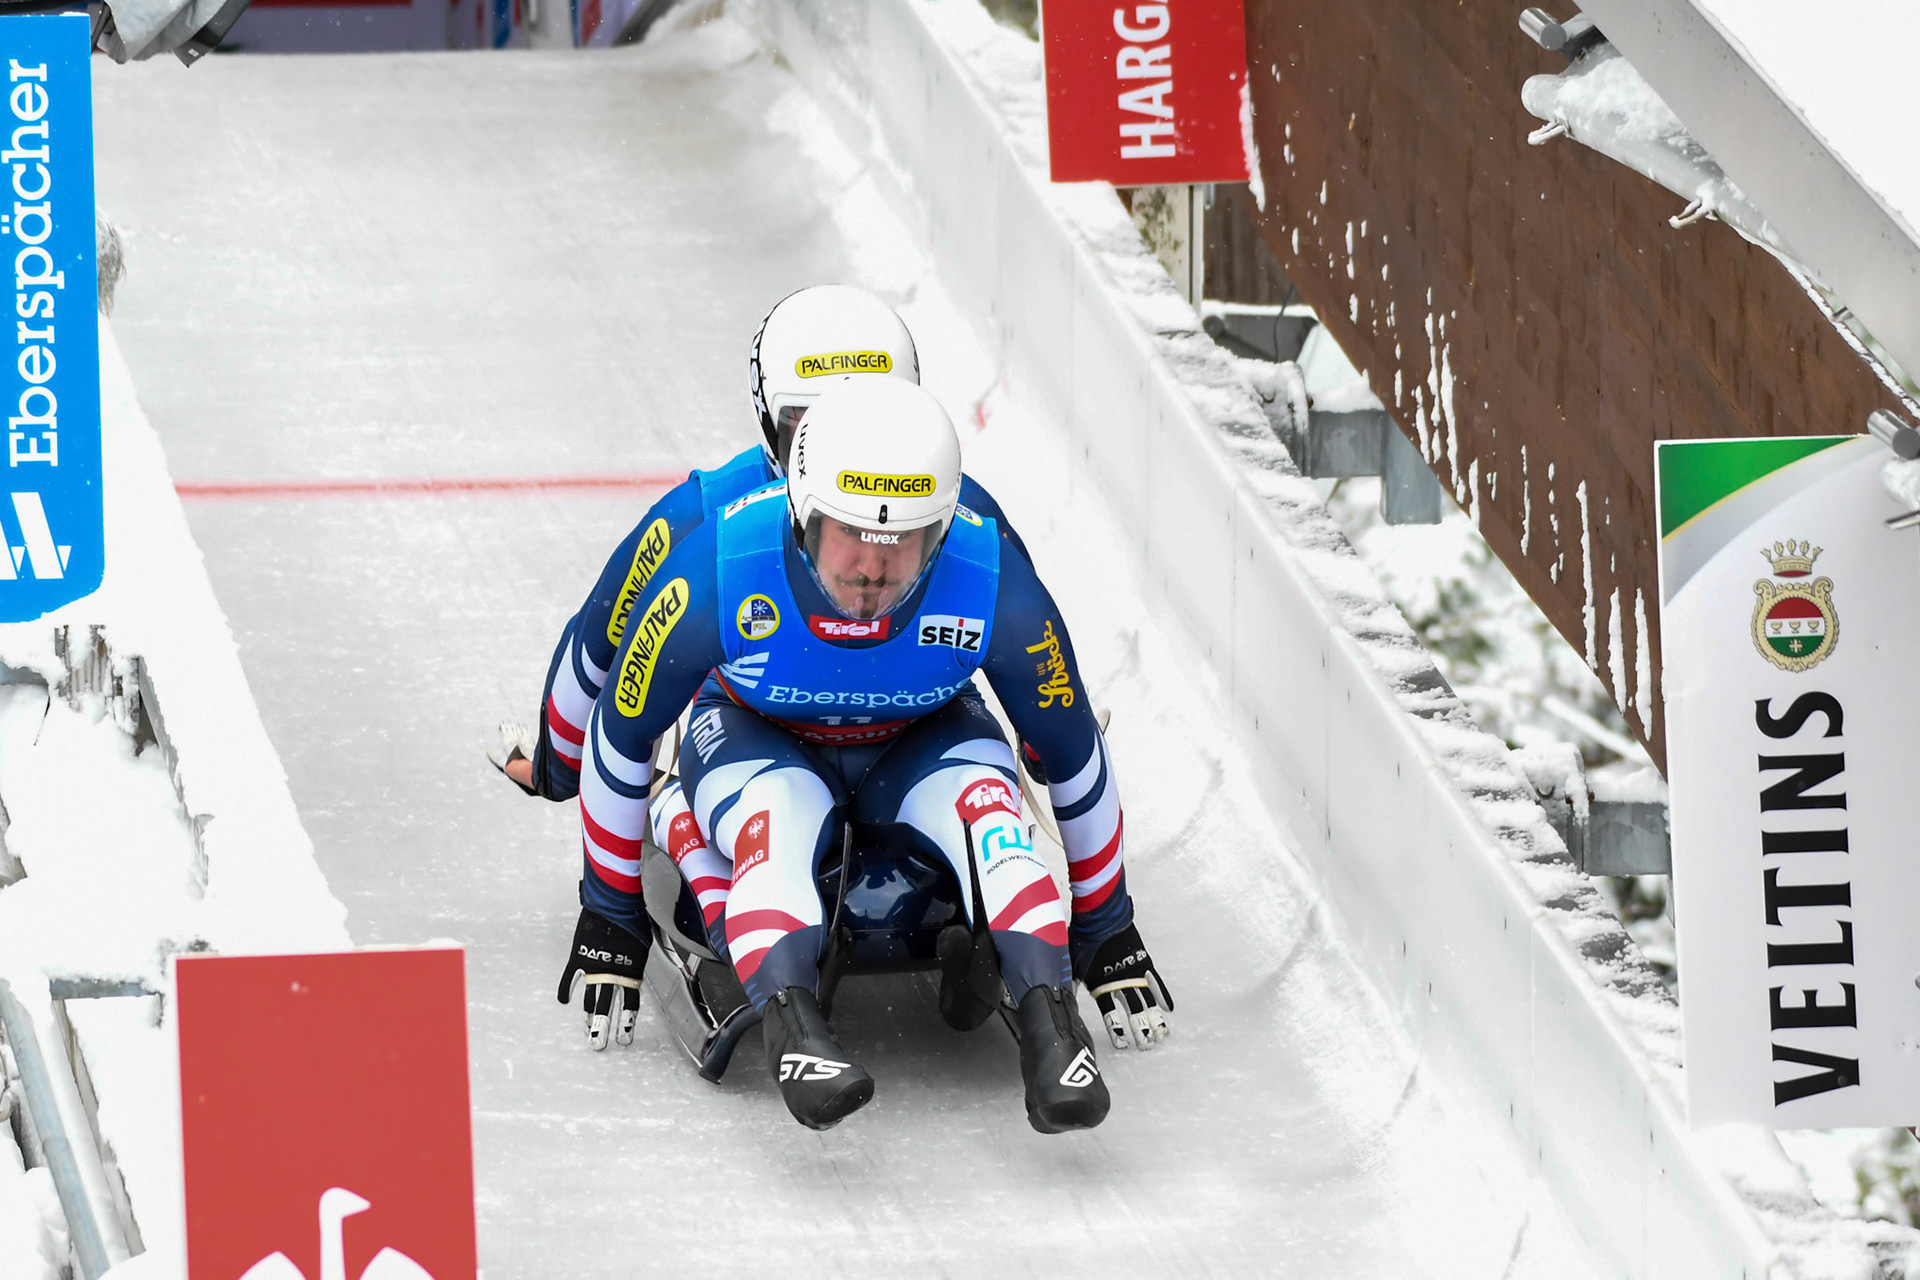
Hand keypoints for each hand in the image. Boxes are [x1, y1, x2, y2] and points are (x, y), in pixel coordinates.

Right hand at [557, 909, 646, 1049]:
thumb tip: (641, 965)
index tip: (625, 1039)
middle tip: (599, 1045)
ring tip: (586, 1029)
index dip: (627, 1022)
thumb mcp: (644, 943)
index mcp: (632, 973)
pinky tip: (563, 1001)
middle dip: (603, 1028)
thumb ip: (639, 959)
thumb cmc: (635, 918)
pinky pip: (569, 977)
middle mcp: (613, 974)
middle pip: (607, 1007)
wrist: (615, 903)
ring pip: (589, 997)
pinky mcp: (579, 957)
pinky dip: (564, 989)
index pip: (631, 1004)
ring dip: (587, 1014)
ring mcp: (595, 968)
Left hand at [1075, 922, 1171, 1050]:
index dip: (1116, 1028)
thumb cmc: (1084, 939)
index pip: (1110, 1013)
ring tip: (1161, 1035)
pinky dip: (1164, 996)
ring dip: (1154, 1019)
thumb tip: (1058, 996)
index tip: (1122, 1044)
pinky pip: (1156, 983)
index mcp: (1101, 985)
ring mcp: (1133, 974)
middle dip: (1140, 1030)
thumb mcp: (1073, 964)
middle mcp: (1119, 983)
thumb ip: (1070, 983)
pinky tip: (1170, 1010)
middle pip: (1133, 1011)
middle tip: (1145, 1045)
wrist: (1101, 918)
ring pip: (1147, 1001)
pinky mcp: (1144, 963)